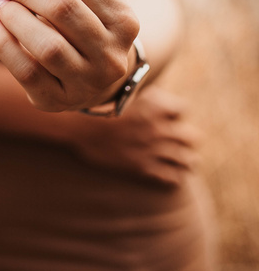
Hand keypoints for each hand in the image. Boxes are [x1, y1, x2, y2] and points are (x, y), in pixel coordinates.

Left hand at [0, 0, 139, 111]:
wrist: (93, 81)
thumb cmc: (80, 29)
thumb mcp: (84, 3)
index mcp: (122, 18)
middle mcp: (111, 53)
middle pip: (62, 8)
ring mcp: (88, 81)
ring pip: (47, 44)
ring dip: (13, 17)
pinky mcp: (58, 101)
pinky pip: (27, 71)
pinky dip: (3, 44)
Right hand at [70, 86, 200, 184]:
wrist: (79, 127)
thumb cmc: (99, 106)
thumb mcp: (124, 92)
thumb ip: (144, 96)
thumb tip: (156, 95)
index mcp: (156, 105)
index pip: (183, 109)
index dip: (175, 113)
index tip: (168, 116)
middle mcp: (160, 127)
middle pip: (192, 136)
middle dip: (186, 138)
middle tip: (180, 141)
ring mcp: (154, 149)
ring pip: (187, 159)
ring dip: (185, 159)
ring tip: (185, 161)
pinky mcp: (144, 169)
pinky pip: (173, 178)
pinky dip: (174, 177)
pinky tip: (172, 175)